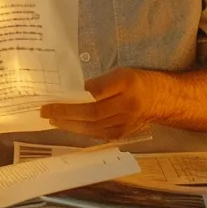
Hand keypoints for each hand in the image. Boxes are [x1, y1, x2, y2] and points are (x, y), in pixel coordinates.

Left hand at [40, 68, 168, 139]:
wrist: (160, 99)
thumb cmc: (136, 82)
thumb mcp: (119, 73)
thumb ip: (98, 83)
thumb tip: (73, 93)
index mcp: (126, 85)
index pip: (96, 94)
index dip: (74, 98)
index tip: (55, 98)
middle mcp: (127, 106)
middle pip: (92, 114)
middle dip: (66, 114)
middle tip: (46, 111)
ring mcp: (125, 123)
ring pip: (93, 127)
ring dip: (70, 125)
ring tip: (53, 119)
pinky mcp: (122, 134)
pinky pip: (98, 134)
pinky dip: (81, 131)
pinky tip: (68, 126)